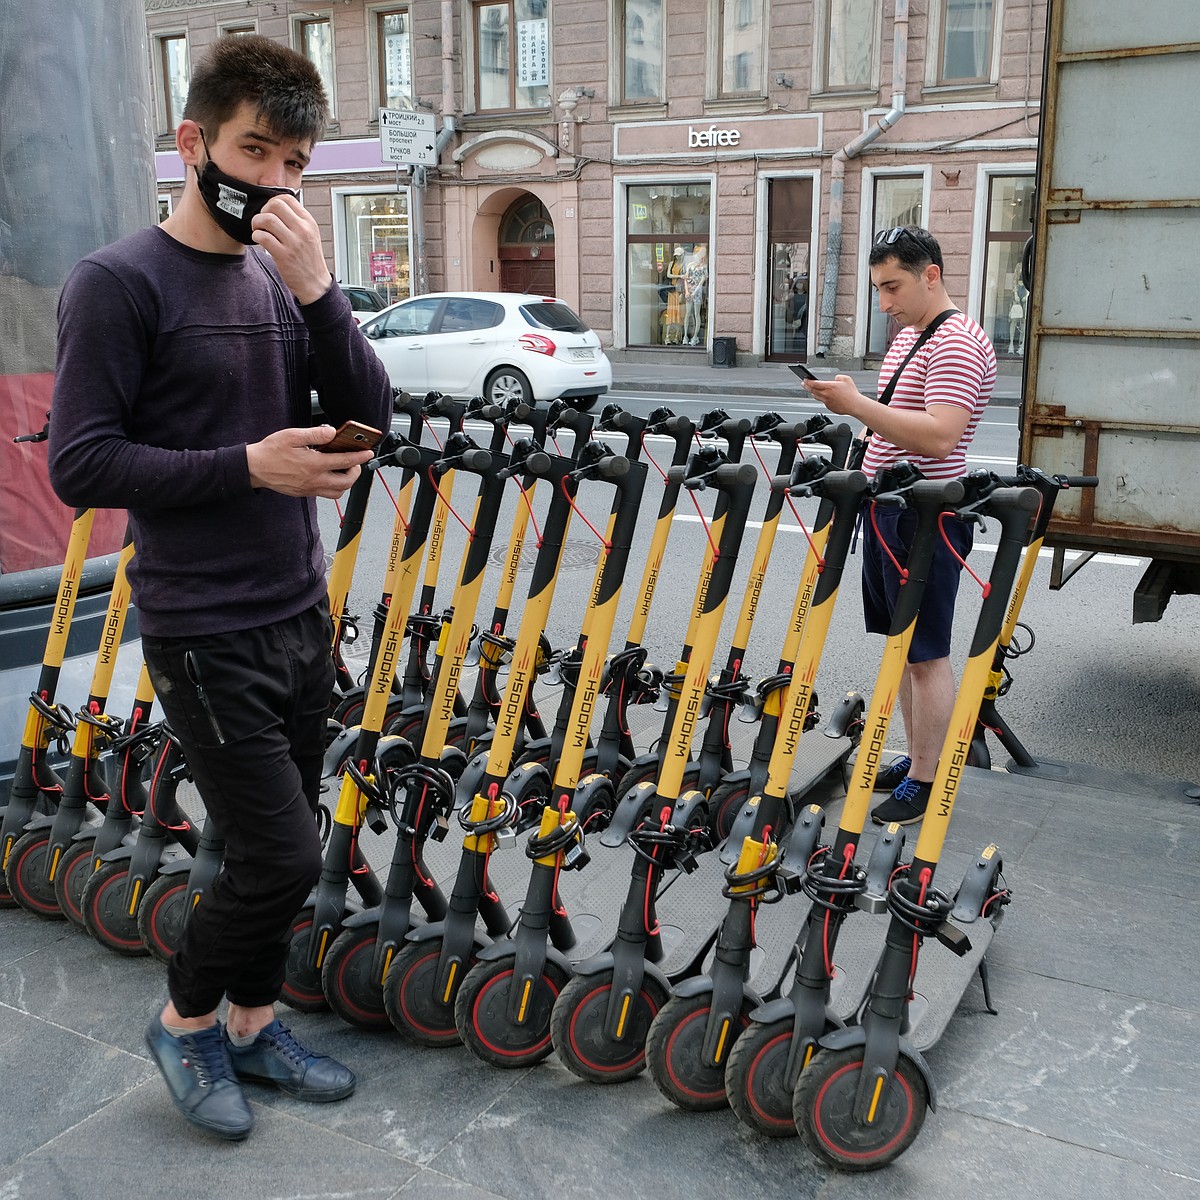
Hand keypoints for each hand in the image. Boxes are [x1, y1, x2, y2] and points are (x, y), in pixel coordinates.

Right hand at [246, 426, 373, 497]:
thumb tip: (331, 432)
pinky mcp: (304, 493)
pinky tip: (328, 474)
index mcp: (313, 464)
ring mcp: (309, 489)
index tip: (368, 452)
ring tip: (343, 469)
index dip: (360, 457)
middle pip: (346, 482)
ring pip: (338, 492)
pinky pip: (325, 494)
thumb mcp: (292, 436)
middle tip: (355, 462)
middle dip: (356, 472)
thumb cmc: (270, 451)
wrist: (253, 468)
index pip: (345, 461)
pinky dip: (333, 486)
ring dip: (345, 482)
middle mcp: (314, 480)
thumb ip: (314, 434)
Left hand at [250, 194, 332, 304]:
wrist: (315, 283)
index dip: (273, 201)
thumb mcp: (310, 235)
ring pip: (267, 219)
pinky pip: (263, 236)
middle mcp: (302, 230)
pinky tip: (259, 240)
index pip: (287, 198)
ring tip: (258, 230)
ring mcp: (293, 242)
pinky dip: (256, 236)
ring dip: (257, 223)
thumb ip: (297, 221)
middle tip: (262, 220)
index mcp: (309, 222)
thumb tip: (277, 207)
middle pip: (275, 205)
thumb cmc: (309, 260)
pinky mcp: (283, 255)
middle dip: (263, 210)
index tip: (270, 211)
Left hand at [804, 374, 865, 416]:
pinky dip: (821, 398)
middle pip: (812, 390)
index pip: (814, 383)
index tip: (804, 379)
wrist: (855, 405)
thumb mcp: (846, 379)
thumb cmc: (852, 393)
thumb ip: (838, 377)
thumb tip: (835, 378)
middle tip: (804, 383)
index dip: (807, 381)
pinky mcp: (829, 407)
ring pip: (816, 396)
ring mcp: (826, 402)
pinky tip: (824, 396)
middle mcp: (826, 394)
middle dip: (806, 386)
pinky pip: (822, 401)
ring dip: (813, 392)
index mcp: (829, 386)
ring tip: (812, 389)